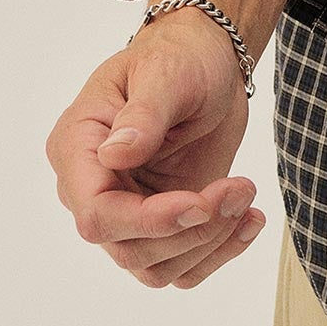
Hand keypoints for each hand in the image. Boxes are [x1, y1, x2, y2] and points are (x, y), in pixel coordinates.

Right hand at [45, 12, 266, 289]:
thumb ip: (143, 114)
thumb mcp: (167, 74)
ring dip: (209, 242)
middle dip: (191, 230)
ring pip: (156, 268)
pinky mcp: (164, 224)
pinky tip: (248, 219)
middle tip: (240, 189)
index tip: (200, 203)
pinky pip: (182, 267)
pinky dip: (220, 253)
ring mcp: (128, 211)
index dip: (147, 220)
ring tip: (245, 194)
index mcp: (78, 147)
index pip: (96, 213)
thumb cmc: (180, 57)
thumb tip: (113, 154)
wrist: (209, 64)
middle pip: (128, 248)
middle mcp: (95, 188)